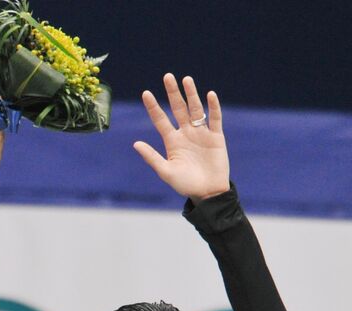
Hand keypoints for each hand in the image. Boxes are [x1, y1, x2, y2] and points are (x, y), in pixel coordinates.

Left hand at [133, 73, 229, 202]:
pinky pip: (214, 119)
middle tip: (168, 76)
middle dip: (173, 93)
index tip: (145, 93)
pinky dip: (213, 107)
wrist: (208, 193)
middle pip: (178, 108)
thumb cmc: (185, 184)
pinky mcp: (216, 137)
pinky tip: (209, 95)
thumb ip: (151, 157)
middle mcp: (185, 133)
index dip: (153, 107)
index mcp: (172, 141)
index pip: (160, 120)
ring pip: (195, 109)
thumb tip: (135, 143)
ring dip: (191, 94)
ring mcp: (201, 133)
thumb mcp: (166, 171)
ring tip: (186, 79)